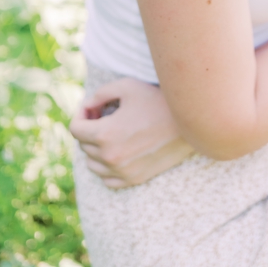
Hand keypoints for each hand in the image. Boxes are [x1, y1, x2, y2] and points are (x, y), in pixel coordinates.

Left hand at [69, 77, 194, 188]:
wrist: (193, 120)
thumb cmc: (160, 99)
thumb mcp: (127, 86)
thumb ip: (100, 94)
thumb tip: (88, 106)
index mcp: (105, 134)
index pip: (75, 128)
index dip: (82, 114)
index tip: (94, 107)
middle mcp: (110, 156)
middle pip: (84, 145)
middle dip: (90, 128)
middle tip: (106, 115)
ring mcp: (123, 171)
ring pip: (93, 164)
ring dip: (96, 149)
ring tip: (113, 133)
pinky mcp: (135, 179)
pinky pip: (108, 180)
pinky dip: (107, 168)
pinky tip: (119, 152)